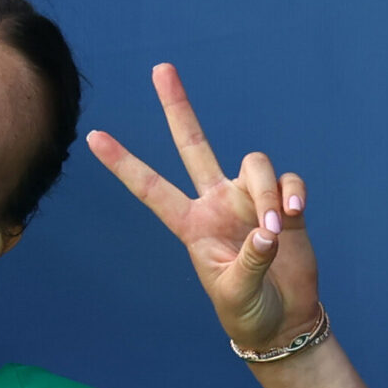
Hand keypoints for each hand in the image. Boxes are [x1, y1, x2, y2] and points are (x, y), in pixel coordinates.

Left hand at [86, 64, 319, 356]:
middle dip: (178, 106)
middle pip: (193, 143)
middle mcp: (216, 203)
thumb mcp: (238, 294)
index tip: (93, 138)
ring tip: (275, 227)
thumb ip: (250, 262)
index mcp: (191, 226)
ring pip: (255, 164)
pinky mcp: (283, 202)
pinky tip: (294, 217)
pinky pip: (288, 180)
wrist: (283, 320)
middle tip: (160, 68)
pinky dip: (293, 193)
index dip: (123, 165)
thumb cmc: (249, 312)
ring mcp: (249, 199)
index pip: (151, 189)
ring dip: (268, 191)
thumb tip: (268, 229)